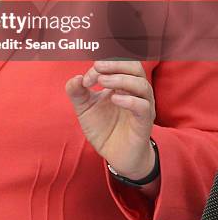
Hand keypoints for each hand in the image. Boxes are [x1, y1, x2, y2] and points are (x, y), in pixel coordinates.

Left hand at [65, 60, 155, 179]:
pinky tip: (113, 99)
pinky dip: (129, 100)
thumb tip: (76, 78)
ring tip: (102, 82)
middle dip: (116, 64)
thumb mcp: (84, 108)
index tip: (86, 79)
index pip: (118, 64)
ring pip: (141, 84)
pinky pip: (143, 107)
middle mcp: (135, 92)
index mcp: (122, 84)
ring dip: (120, 79)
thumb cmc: (103, 127)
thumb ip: (77, 92)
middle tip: (97, 68)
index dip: (102, 65)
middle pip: (135, 67)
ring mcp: (142, 106)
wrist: (115, 155)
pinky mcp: (144, 123)